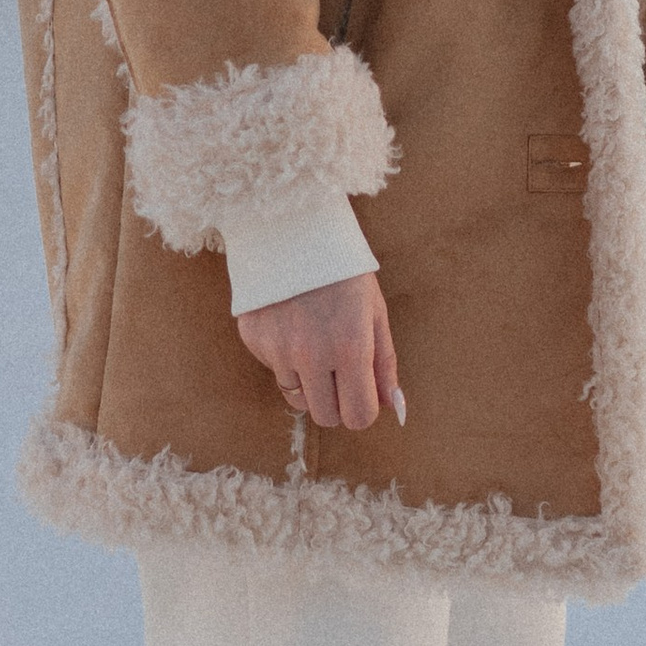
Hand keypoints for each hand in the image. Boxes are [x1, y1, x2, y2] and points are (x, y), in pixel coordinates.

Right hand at [236, 271, 402, 429]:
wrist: (293, 229)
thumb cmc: (343, 271)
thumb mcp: (374, 313)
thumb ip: (384, 364)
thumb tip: (392, 406)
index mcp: (350, 347)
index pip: (358, 416)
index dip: (363, 409)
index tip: (363, 395)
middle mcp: (310, 354)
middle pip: (325, 416)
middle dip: (337, 403)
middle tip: (340, 373)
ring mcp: (277, 349)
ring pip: (297, 398)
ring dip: (309, 382)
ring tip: (314, 342)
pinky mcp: (253, 340)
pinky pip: (274, 370)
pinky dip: (285, 359)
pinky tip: (291, 324)